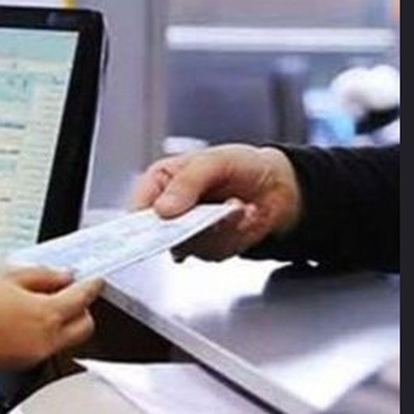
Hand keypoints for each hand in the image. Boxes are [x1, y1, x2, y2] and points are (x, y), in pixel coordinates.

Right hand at [0, 267, 104, 400]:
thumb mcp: (7, 279)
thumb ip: (42, 277)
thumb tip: (62, 277)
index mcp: (47, 316)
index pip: (83, 298)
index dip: (91, 285)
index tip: (93, 279)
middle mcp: (46, 341)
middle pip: (84, 327)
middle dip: (83, 309)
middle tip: (71, 292)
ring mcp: (33, 356)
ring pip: (65, 339)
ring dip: (61, 321)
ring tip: (38, 301)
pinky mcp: (18, 363)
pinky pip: (43, 346)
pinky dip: (42, 332)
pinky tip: (20, 317)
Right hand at [129, 143, 301, 262]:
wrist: (276, 186)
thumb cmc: (241, 165)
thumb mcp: (214, 162)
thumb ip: (187, 182)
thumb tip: (162, 208)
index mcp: (161, 183)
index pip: (137, 208)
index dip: (141, 221)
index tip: (159, 221)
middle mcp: (170, 211)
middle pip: (159, 235)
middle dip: (188, 226)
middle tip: (207, 214)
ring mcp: (188, 233)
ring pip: (189, 246)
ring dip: (218, 228)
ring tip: (236, 205)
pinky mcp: (208, 248)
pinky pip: (213, 252)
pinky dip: (233, 235)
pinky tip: (243, 215)